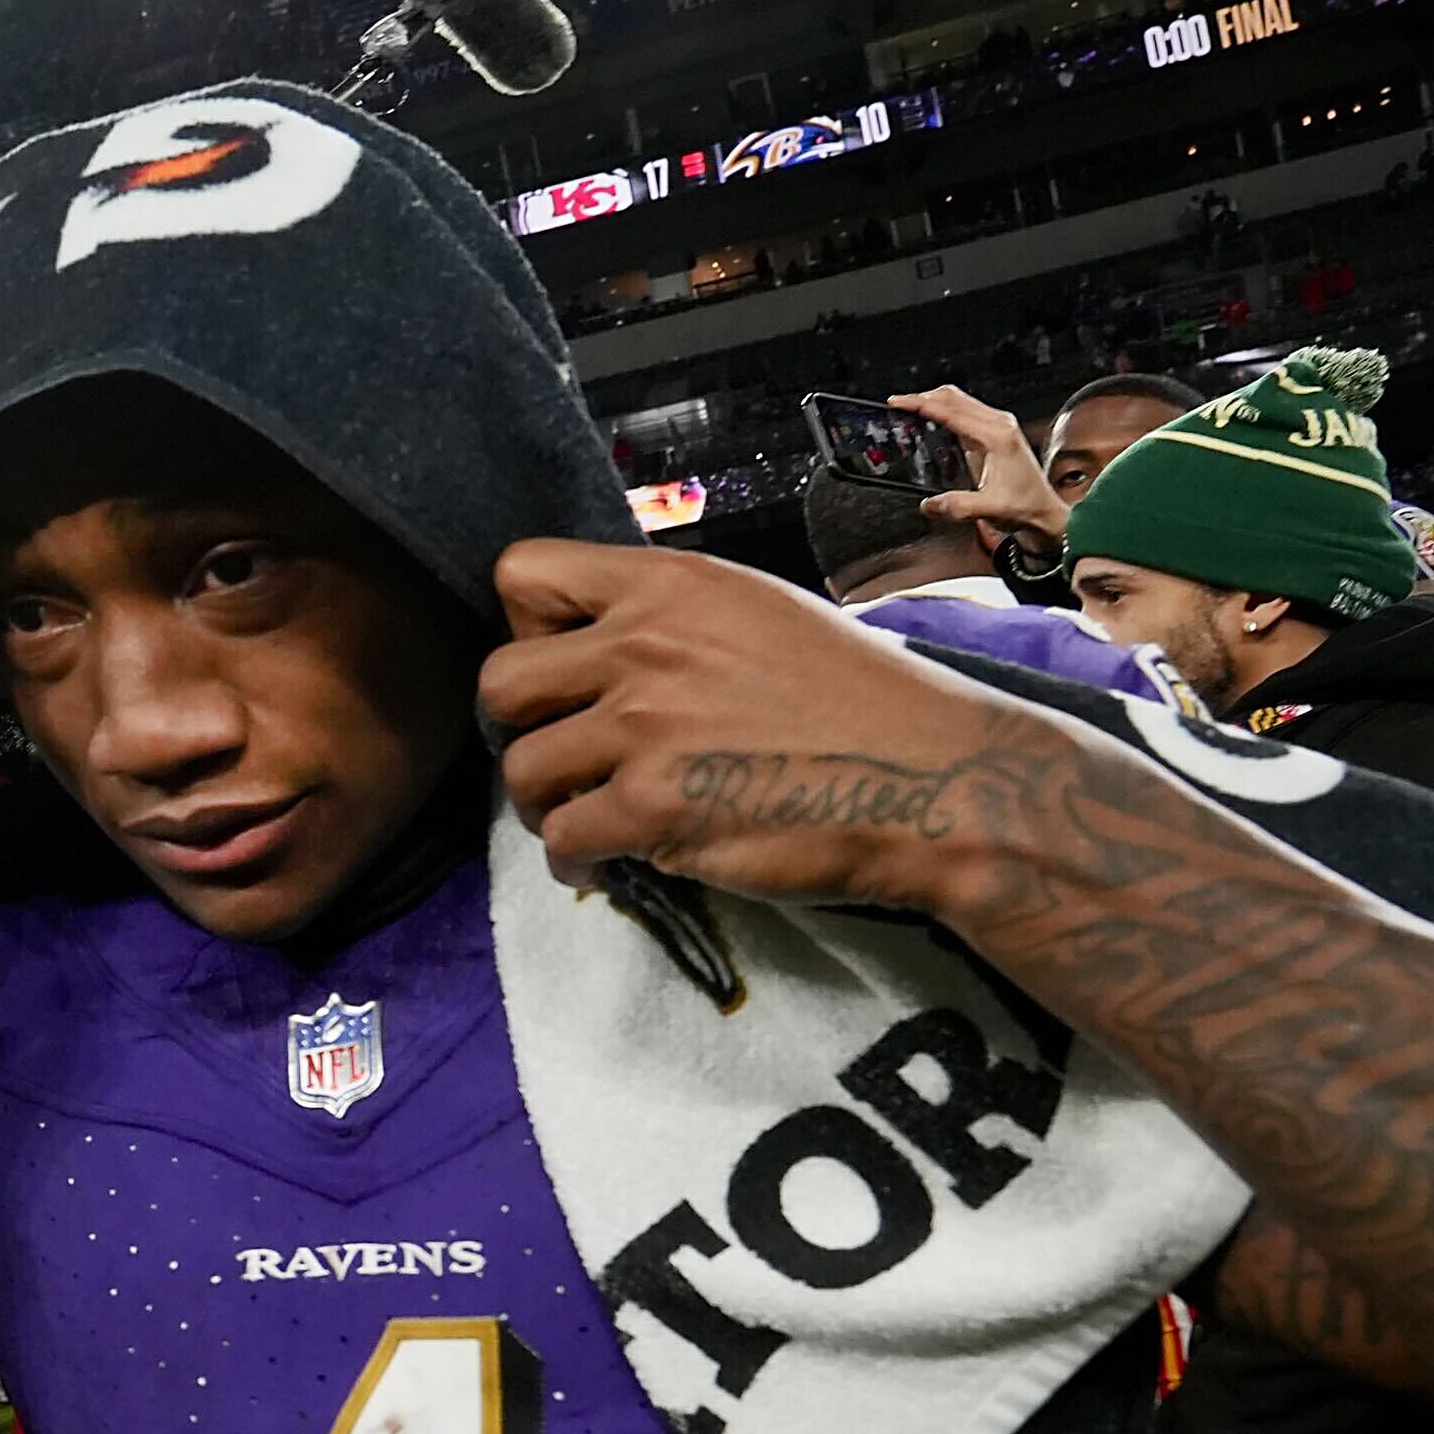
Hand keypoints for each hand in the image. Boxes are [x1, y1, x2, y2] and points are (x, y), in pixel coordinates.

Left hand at [481, 540, 1065, 915]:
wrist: (935, 778)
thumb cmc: (864, 700)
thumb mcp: (763, 613)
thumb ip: (676, 619)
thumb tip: (606, 644)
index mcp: (671, 585)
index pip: (523, 573)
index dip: (528, 627)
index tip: (565, 669)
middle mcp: (645, 646)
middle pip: (498, 682)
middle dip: (521, 727)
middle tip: (564, 753)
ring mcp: (644, 728)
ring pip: (521, 770)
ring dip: (543, 803)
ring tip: (585, 814)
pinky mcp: (653, 809)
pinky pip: (561, 838)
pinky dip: (573, 859)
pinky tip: (608, 860)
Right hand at [891, 385, 1069, 562]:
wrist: (1044, 512)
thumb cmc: (1025, 506)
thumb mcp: (988, 509)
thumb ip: (956, 506)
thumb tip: (928, 503)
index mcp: (997, 436)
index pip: (951, 411)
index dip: (921, 405)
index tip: (898, 403)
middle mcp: (999, 425)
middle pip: (954, 397)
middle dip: (923, 397)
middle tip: (898, 405)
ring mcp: (998, 426)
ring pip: (959, 401)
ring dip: (933, 402)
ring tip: (909, 410)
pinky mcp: (994, 433)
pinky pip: (964, 412)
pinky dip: (943, 412)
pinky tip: (930, 422)